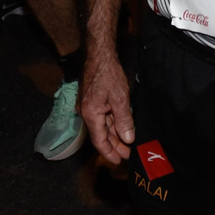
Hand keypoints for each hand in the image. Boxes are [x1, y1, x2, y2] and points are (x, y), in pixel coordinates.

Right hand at [80, 42, 134, 163]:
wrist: (99, 53)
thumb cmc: (108, 74)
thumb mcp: (120, 99)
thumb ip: (124, 120)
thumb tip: (128, 139)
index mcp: (90, 114)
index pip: (99, 141)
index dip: (109, 153)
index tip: (119, 161)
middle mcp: (86, 112)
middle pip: (100, 134)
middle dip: (114, 145)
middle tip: (127, 154)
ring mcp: (88, 105)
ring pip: (102, 125)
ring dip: (114, 135)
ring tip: (127, 143)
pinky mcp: (92, 99)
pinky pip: (102, 116)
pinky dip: (111, 124)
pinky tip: (120, 128)